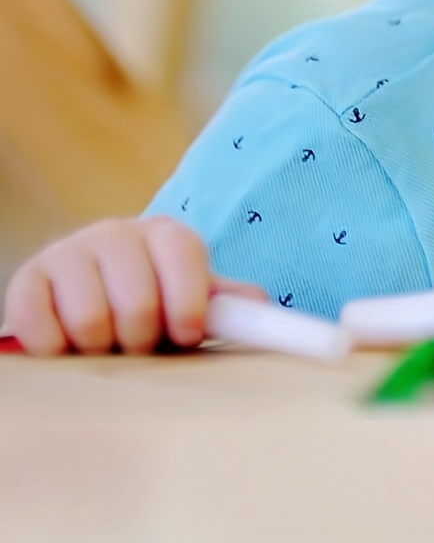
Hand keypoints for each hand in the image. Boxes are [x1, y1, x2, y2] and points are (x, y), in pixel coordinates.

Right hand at [1, 217, 265, 355]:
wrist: (86, 298)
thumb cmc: (151, 302)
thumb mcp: (189, 298)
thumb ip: (224, 302)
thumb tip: (257, 304)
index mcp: (164, 232)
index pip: (183, 253)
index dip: (189, 301)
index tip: (188, 337)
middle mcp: (115, 232)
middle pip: (137, 298)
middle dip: (142, 338)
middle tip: (141, 348)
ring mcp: (67, 252)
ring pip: (90, 318)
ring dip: (100, 350)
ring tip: (106, 348)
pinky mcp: (27, 279)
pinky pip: (36, 323)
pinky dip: (54, 350)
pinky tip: (66, 349)